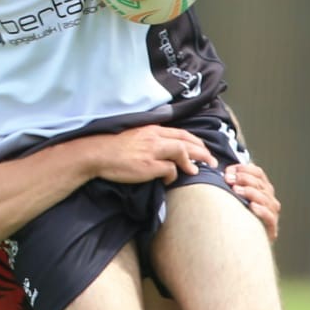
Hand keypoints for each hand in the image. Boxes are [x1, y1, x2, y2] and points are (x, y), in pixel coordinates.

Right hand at [94, 125, 216, 184]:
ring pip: (182, 152)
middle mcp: (155, 137)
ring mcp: (153, 150)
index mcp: (152, 129)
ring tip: (200, 170)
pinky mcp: (149, 165)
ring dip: (195, 161)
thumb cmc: (112, 147)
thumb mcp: (134, 137)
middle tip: (212, 160)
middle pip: (187, 141)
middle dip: (202, 151)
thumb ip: (150, 140)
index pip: (181, 133)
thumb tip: (162, 152)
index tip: (202, 149)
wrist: (97, 153)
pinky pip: (170, 169)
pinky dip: (174, 175)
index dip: (195, 142)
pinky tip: (171, 180)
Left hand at [225, 162, 280, 240]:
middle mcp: (269, 198)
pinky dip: (261, 210)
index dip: (243, 169)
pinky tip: (252, 206)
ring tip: (236, 190)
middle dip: (243, 179)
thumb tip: (225, 174)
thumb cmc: (236, 218)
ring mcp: (272, 212)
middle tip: (228, 180)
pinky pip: (269, 217)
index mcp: (262, 188)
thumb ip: (232, 185)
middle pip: (259, 183)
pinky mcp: (271, 227)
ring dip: (250, 192)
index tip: (228, 172)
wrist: (243, 243)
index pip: (258, 172)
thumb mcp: (234, 198)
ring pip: (264, 198)